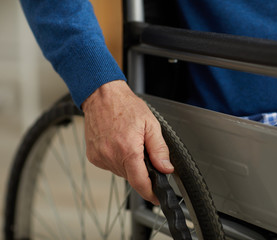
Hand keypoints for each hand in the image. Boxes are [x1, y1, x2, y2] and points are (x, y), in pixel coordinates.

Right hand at [82, 80, 173, 204]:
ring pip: (121, 172)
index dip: (150, 193)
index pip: (140, 182)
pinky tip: (118, 144)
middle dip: (141, 170)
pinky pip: (111, 166)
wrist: (102, 96)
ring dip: (129, 164)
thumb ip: (159, 150)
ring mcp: (100, 157)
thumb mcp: (151, 125)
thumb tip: (166, 168)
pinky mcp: (93, 156)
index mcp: (128, 149)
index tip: (156, 197)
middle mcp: (111, 156)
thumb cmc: (126, 106)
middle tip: (142, 150)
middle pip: (131, 177)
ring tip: (129, 143)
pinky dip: (118, 160)